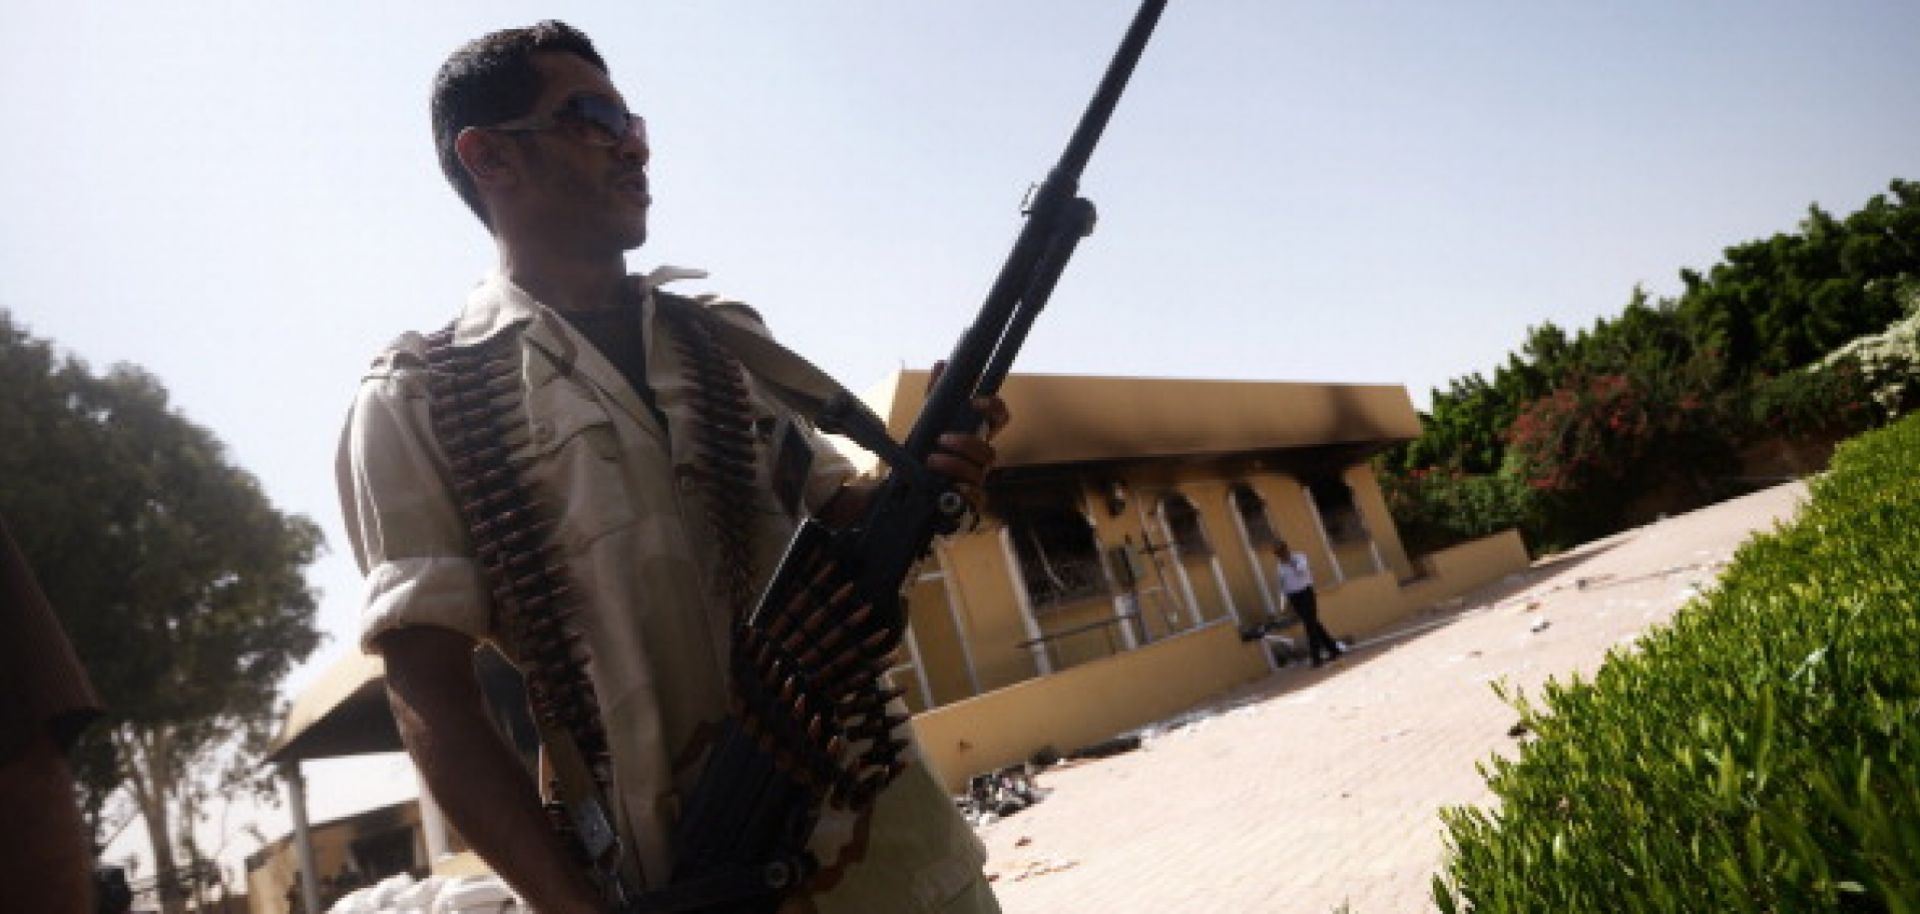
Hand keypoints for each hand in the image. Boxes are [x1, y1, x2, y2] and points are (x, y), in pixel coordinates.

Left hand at [924, 362, 1010, 511]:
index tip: (976, 401)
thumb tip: (942, 365)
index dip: (994, 408)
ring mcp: (976, 479)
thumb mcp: (930, 421)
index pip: (999, 418)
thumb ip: (936, 394)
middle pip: (989, 449)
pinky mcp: (969, 501)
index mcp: (977, 435)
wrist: (912, 484)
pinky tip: (950, 488)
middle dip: (967, 443)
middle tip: (942, 438)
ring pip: (979, 472)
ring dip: (955, 464)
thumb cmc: (930, 449)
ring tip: (931, 460)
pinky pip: (976, 498)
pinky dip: (965, 493)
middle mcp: (981, 458)